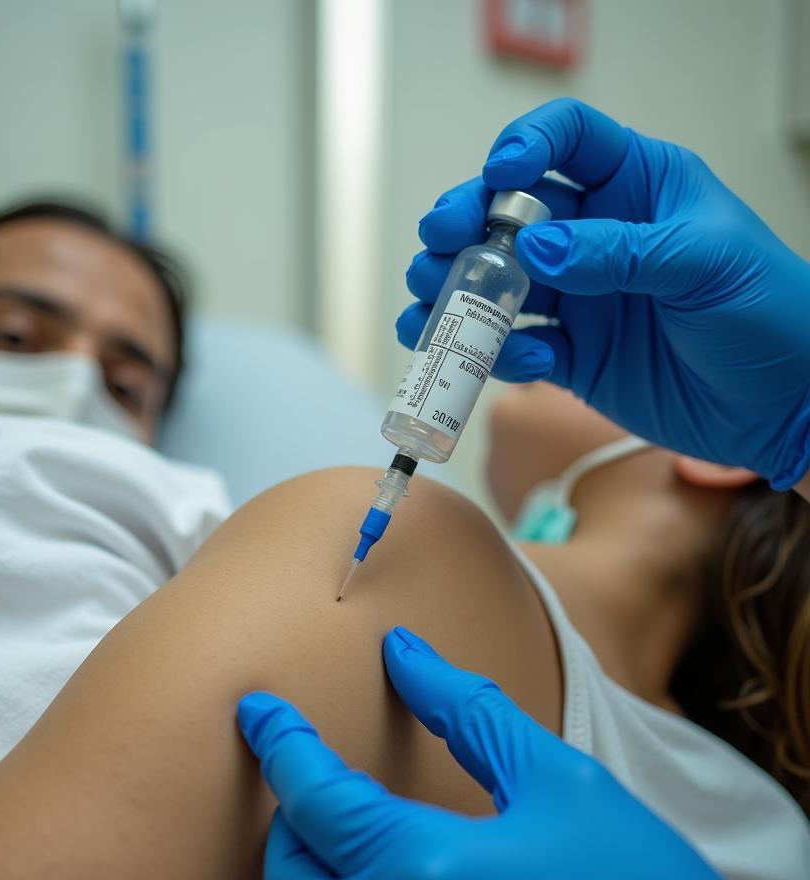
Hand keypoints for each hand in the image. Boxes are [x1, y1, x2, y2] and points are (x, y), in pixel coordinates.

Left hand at [237, 625, 768, 879]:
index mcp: (421, 873)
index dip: (278, 741)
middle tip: (320, 775)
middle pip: (290, 868)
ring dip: (321, 878)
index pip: (311, 794)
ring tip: (359, 838)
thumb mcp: (558, 782)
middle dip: (295, 814)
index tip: (256, 710)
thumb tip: (403, 654)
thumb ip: (466, 712)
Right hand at [398, 97, 809, 488]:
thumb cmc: (771, 316)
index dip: (525, 147)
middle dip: (464, 224)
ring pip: (495, 283)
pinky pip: (513, 347)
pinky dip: (496, 354)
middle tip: (440, 243)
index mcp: (637, 188)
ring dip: (456, 291)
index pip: (569, 141)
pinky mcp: (569, 355)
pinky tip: (516, 361)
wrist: (781, 407)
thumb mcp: (705, 265)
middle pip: (509, 214)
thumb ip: (619, 251)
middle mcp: (596, 237)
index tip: (498, 175)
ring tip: (434, 305)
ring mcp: (579, 298)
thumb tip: (535, 250)